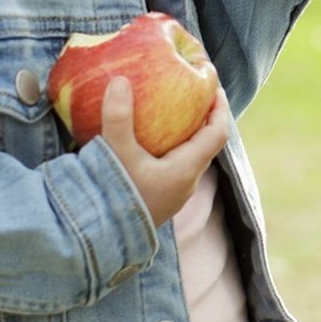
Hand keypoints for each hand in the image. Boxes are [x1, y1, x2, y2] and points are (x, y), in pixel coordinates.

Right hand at [100, 78, 230, 226]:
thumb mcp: (116, 154)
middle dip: (203, 118)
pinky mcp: (159, 199)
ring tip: (170, 112)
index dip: (220, 108)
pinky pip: (173, 166)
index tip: (215, 87)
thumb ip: (118, 118)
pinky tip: (148, 140)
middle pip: (206, 144)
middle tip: (191, 94)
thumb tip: (120, 80)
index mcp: (187, 169)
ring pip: (189, 157)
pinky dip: (170, 148)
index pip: (218, 133)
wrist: (100, 241)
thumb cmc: (115, 198)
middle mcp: (186, 182)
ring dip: (186, 134)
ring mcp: (173, 194)